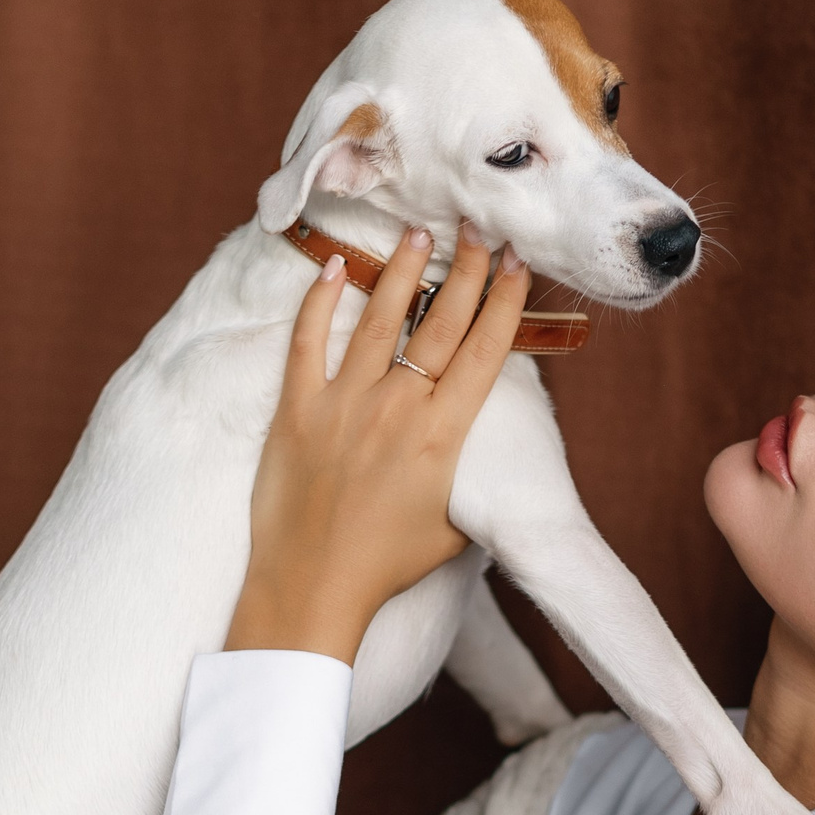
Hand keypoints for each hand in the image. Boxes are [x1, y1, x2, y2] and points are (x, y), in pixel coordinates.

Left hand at [225, 226, 529, 662]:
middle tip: (478, 226)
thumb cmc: (387, 565)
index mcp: (443, 436)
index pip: (485, 351)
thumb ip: (472, 479)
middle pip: (441, 323)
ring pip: (380, 320)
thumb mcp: (454, 526)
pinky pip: (308, 343)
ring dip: (402, 272)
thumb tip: (488, 453)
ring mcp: (344, 404)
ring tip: (418, 233)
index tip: (518, 261)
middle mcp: (398, 408)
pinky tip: (331, 267)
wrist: (314, 587)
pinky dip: (318, 303)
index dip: (506, 301)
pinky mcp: (297, 411)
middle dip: (466, 269)